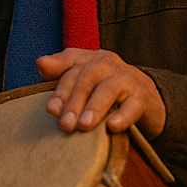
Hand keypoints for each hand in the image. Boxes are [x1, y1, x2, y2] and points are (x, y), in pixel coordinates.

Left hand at [38, 48, 165, 136]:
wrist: (145, 94)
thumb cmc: (103, 85)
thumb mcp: (80, 75)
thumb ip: (59, 69)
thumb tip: (40, 63)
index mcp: (88, 59)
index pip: (70, 69)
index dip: (60, 90)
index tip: (51, 110)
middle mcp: (106, 64)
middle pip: (86, 81)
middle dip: (74, 103)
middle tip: (65, 124)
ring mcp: (126, 78)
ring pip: (108, 90)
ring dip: (94, 108)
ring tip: (84, 125)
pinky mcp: (142, 96)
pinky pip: (133, 105)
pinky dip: (123, 116)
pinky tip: (112, 127)